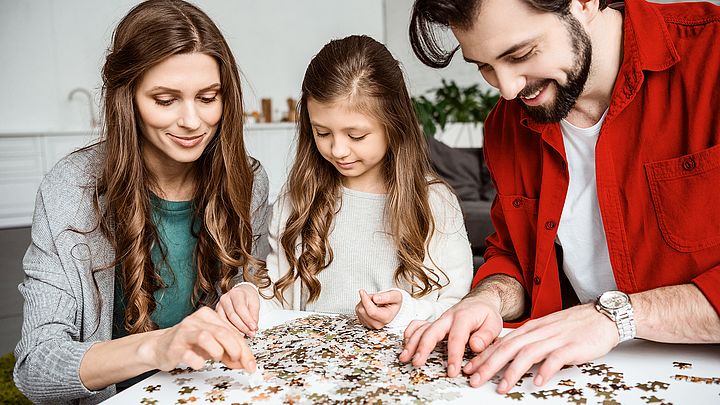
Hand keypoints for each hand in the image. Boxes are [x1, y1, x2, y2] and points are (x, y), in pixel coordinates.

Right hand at [145, 306, 255, 371]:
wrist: (160, 347)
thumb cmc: (189, 345)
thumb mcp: (213, 346)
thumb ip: (229, 352)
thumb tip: (247, 363)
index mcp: (209, 316)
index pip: (232, 331)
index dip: (245, 350)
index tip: (251, 364)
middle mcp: (196, 320)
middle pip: (222, 333)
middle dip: (235, 350)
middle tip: (237, 362)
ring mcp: (184, 332)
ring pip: (207, 338)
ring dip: (217, 352)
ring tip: (217, 359)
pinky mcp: (174, 346)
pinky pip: (189, 355)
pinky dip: (198, 362)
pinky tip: (199, 363)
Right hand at [215, 283, 259, 336]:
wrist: (242, 293)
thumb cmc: (248, 297)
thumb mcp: (255, 303)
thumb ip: (254, 315)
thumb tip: (253, 328)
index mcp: (236, 293)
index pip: (241, 308)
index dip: (247, 319)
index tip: (254, 327)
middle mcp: (225, 298)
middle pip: (232, 315)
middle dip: (243, 326)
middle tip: (251, 333)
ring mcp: (219, 306)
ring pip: (225, 321)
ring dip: (236, 330)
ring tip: (246, 334)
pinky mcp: (216, 313)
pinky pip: (222, 324)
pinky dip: (230, 330)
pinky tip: (237, 334)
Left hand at [355, 289, 401, 328]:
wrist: (394, 308)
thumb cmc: (394, 302)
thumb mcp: (395, 296)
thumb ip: (387, 296)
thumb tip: (375, 298)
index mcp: (386, 318)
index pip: (371, 311)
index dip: (365, 300)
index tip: (362, 291)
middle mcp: (378, 324)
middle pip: (363, 311)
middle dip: (365, 299)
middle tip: (374, 296)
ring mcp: (370, 325)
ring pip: (359, 311)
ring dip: (363, 302)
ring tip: (373, 301)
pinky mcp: (365, 323)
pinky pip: (358, 312)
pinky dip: (362, 306)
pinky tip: (369, 305)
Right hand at [399, 294, 502, 377]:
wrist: (479, 302)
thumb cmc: (485, 314)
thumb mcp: (494, 323)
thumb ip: (486, 335)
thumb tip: (474, 346)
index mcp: (464, 317)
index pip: (457, 337)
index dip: (453, 355)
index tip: (452, 371)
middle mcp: (448, 317)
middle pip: (432, 331)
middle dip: (423, 347)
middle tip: (417, 362)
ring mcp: (439, 320)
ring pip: (422, 329)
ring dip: (411, 343)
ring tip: (404, 358)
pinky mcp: (434, 323)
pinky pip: (418, 325)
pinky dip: (410, 334)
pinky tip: (405, 345)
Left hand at [463, 303, 617, 392]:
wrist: (602, 316)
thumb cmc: (574, 327)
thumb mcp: (545, 331)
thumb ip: (528, 341)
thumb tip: (508, 356)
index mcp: (530, 329)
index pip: (501, 343)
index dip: (484, 356)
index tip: (470, 368)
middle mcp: (539, 333)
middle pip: (508, 348)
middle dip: (489, 365)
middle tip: (475, 379)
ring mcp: (555, 339)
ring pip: (528, 354)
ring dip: (512, 371)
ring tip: (501, 386)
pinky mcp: (572, 347)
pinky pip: (556, 359)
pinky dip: (545, 370)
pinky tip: (538, 382)